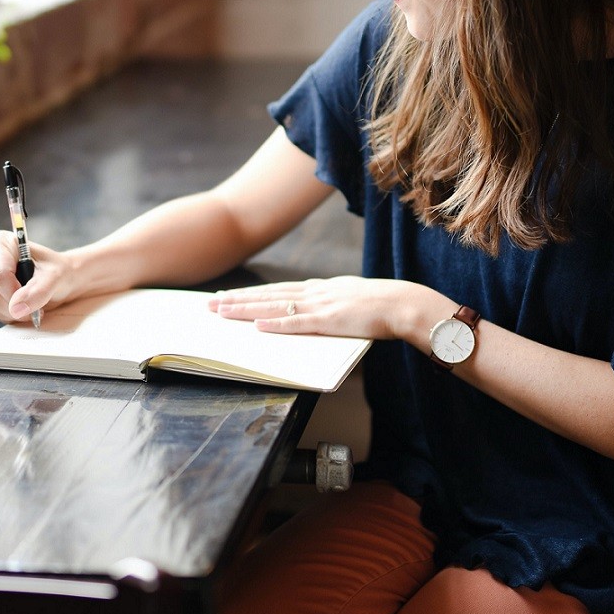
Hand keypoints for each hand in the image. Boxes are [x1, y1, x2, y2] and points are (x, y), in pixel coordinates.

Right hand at [0, 231, 75, 323]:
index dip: (14, 292)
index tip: (33, 297)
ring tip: (31, 304)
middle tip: (36, 304)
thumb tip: (16, 308)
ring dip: (14, 312)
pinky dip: (10, 314)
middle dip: (16, 305)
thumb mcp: (55, 277)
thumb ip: (38, 291)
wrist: (62, 279)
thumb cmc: (58, 271)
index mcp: (2, 242)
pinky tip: (23, 306)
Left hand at [209, 276, 424, 340]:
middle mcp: (314, 293)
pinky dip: (275, 324)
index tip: (228, 296)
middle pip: (267, 295)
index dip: (250, 293)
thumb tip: (316, 312)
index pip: (277, 289)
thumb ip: (330, 304)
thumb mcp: (349, 299)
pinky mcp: (329, 321)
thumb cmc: (381, 306)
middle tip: (210, 303)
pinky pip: (297, 323)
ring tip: (222, 311)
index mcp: (319, 288)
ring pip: (275, 306)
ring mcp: (320, 305)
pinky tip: (257, 325)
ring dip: (246, 309)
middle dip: (237, 299)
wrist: (403, 304)